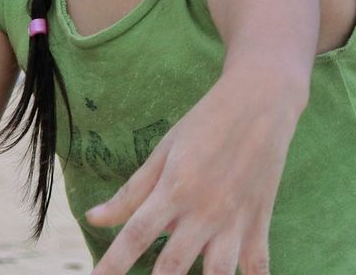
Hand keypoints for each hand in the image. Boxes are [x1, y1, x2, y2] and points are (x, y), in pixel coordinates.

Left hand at [86, 68, 303, 274]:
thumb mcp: (165, 149)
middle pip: (173, 265)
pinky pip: (258, 263)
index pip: (135, 236)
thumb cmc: (208, 120)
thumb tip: (93, 218)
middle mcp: (205, 209)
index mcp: (176, 188)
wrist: (262, 98)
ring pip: (219, 273)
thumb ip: (132, 191)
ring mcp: (235, 218)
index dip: (111, 265)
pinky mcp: (260, 219)